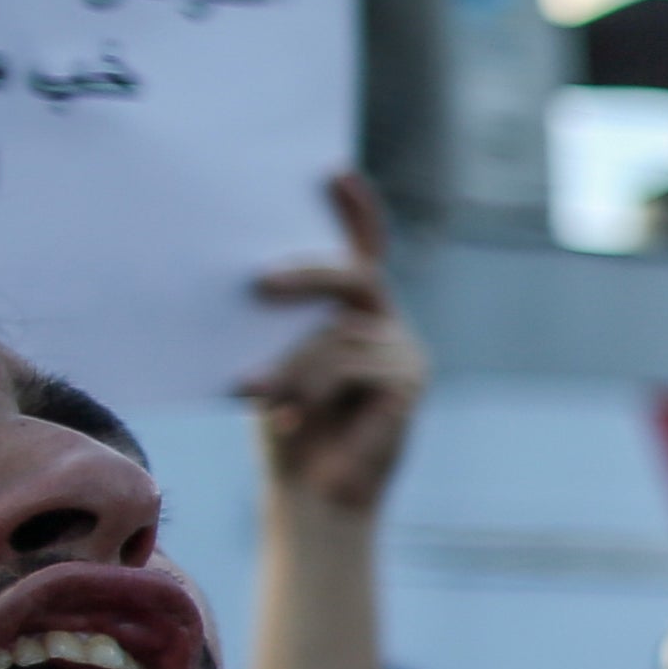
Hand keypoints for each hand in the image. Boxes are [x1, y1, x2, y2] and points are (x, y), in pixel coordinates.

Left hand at [239, 169, 425, 513]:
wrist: (312, 496)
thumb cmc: (286, 426)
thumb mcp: (274, 361)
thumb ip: (282, 327)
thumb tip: (258, 288)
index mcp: (355, 314)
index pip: (363, 251)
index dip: (356, 212)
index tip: (333, 172)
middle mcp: (387, 324)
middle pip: (354, 277)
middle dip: (306, 276)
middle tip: (259, 285)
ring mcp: (405, 353)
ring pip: (338, 333)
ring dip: (289, 365)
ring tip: (258, 396)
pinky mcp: (410, 384)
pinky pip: (352, 365)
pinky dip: (310, 387)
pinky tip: (289, 416)